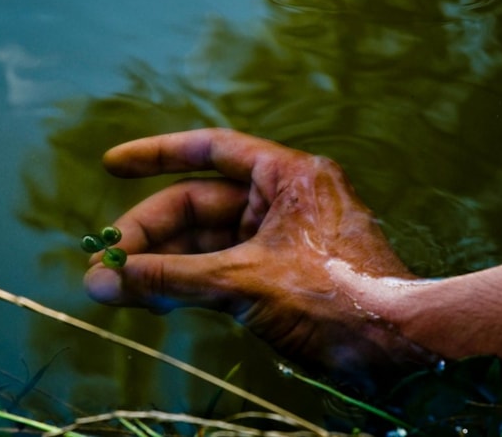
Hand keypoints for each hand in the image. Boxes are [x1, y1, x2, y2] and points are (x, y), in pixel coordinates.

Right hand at [85, 128, 438, 388]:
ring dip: (162, 264)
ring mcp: (281, 239)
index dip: (156, 154)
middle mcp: (283, 200)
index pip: (211, 149)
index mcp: (287, 176)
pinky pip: (221, 270)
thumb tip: (104, 279)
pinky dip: (187, 283)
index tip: (110, 165)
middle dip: (149, 233)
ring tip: (113, 289)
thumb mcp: (245, 283)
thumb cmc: (335, 298)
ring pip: (206, 242)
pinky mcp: (279, 275)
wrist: (397, 350)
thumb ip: (172, 277)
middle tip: (104, 264)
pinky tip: (152, 300)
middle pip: (199, 204)